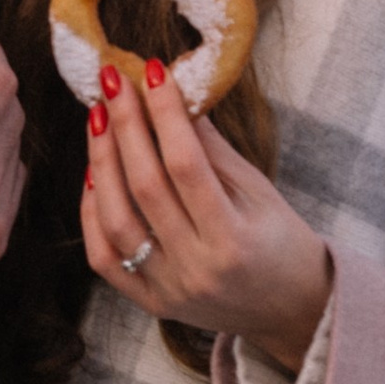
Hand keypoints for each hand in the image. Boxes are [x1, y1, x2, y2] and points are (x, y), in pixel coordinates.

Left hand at [83, 60, 330, 374]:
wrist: (292, 311)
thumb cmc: (282, 242)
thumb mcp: (260, 192)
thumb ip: (214, 150)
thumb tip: (174, 95)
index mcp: (233, 240)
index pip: (187, 166)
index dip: (165, 115)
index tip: (153, 71)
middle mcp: (196, 268)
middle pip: (145, 188)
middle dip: (126, 127)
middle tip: (113, 82)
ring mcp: (168, 290)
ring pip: (115, 221)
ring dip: (101, 163)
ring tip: (99, 118)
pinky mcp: (149, 303)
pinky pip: (104, 257)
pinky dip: (92, 212)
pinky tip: (93, 173)